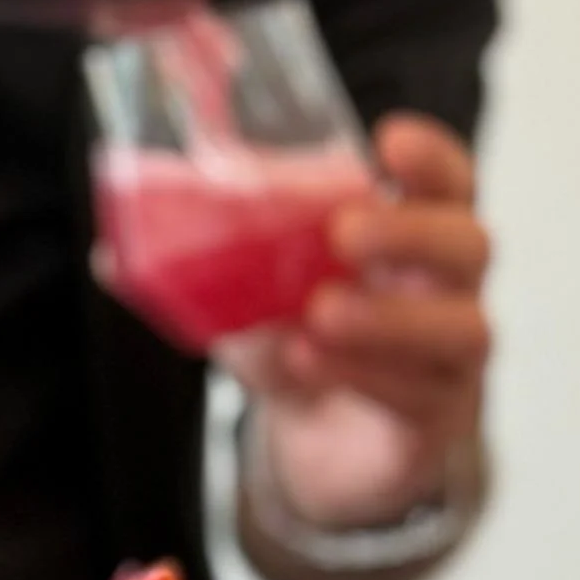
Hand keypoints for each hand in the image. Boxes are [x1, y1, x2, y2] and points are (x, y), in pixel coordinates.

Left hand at [223, 115, 491, 531]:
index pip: (447, 180)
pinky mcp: (436, 419)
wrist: (321, 439)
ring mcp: (451, 356)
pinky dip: (364, 375)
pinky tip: (309, 363)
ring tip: (321, 312)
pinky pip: (422, 394)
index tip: (387, 140)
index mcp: (409, 230)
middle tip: (344, 232)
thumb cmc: (298, 335)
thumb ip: (202, 262)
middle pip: (470, 244)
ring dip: (389, 316)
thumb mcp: (250, 289)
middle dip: (410, 232)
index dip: (429, 158)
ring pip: (461, 326)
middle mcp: (446, 287)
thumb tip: (109, 254)